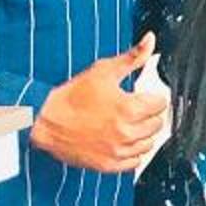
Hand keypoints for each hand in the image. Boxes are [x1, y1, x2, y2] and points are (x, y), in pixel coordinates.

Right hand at [32, 35, 171, 174]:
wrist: (45, 120)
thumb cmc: (72, 96)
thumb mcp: (103, 70)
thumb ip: (132, 57)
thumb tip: (150, 41)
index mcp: (129, 108)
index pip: (161, 104)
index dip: (153, 97)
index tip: (144, 97)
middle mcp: (127, 132)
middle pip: (157, 124)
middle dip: (149, 115)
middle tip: (135, 109)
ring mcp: (118, 151)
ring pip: (148, 144)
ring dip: (143, 134)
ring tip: (128, 124)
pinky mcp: (109, 164)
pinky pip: (135, 162)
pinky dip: (133, 152)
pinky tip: (122, 141)